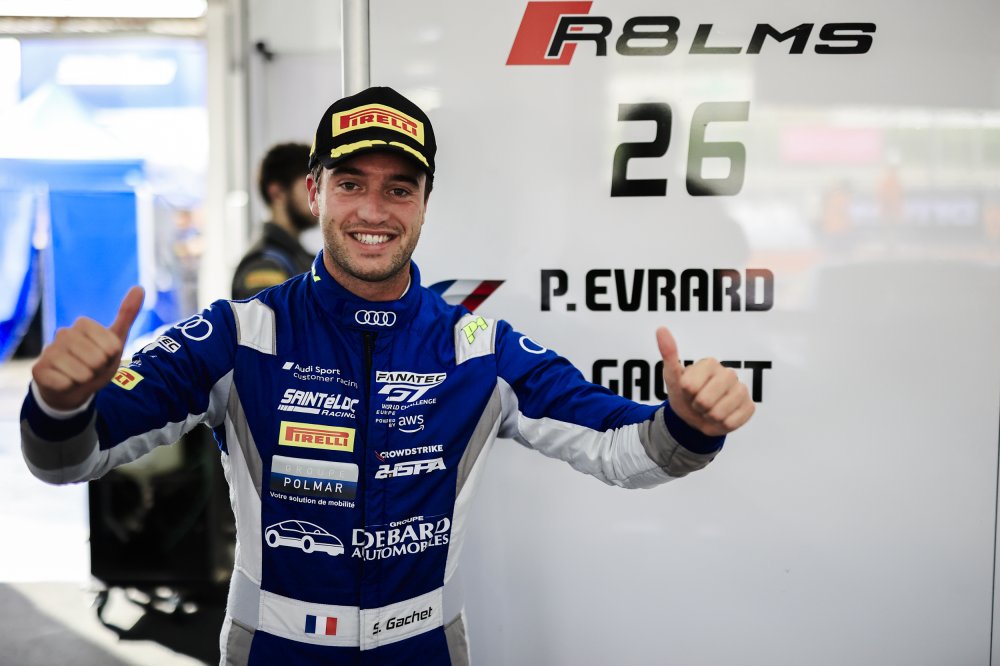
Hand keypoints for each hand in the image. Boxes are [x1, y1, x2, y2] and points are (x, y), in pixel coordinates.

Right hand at [31, 286, 144, 410]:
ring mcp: (48, 351)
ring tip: (80, 375)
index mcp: (83, 324)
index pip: (111, 345)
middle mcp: (63, 333)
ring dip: (85, 379)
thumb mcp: (115, 340)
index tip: (105, 356)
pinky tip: (65, 382)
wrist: (73, 387)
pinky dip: (70, 387)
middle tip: (91, 368)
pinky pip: (64, 383)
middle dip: (99, 369)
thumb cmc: (96, 362)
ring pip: (81, 372)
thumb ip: (127, 315)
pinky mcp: (38, 369)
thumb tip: (140, 287)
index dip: (111, 356)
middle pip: (96, 359)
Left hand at [656, 325, 754, 436]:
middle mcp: (729, 373)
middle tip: (698, 403)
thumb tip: (661, 328)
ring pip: (718, 414)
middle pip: (704, 401)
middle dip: (697, 407)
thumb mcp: (672, 376)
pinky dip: (721, 425)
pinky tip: (721, 417)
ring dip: (709, 417)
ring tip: (709, 410)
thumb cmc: (684, 395)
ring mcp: (741, 389)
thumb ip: (668, 353)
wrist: (695, 417)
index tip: (688, 391)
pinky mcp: (749, 406)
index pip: (690, 386)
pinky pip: (731, 423)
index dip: (686, 393)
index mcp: (710, 363)